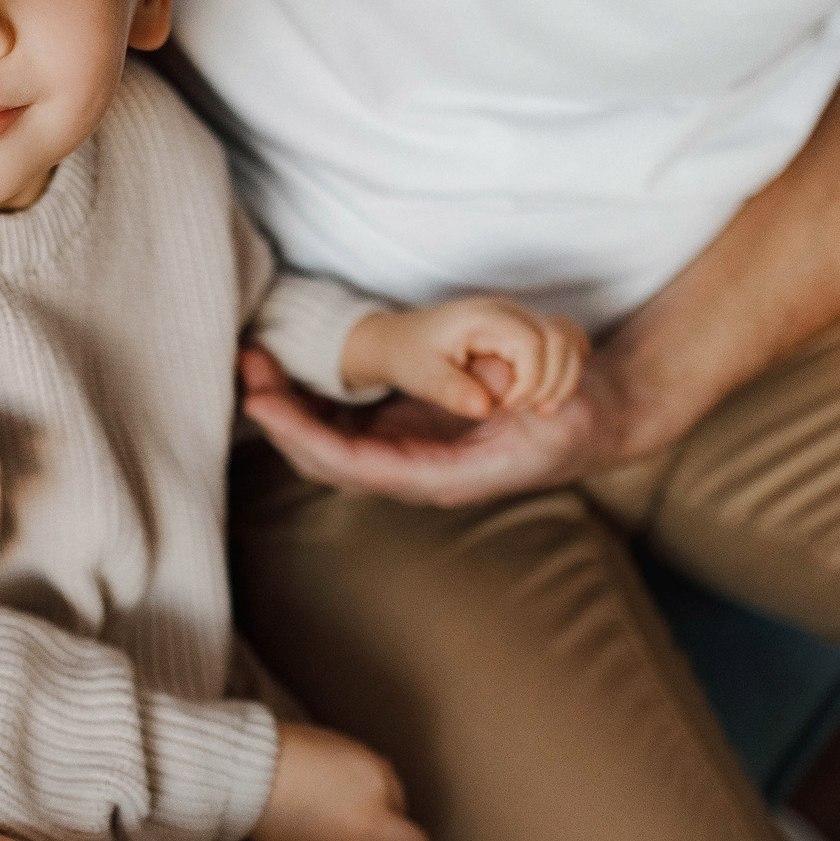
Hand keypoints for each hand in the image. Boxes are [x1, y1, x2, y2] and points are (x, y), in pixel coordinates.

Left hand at [241, 344, 635, 506]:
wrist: (593, 425)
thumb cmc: (573, 422)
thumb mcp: (549, 414)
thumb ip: (513, 408)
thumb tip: (480, 395)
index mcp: (442, 476)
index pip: (357, 464)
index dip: (307, 436)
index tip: (265, 407)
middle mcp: (415, 472)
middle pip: (328, 459)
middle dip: (283, 420)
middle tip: (246, 373)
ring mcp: (408, 454)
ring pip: (329, 444)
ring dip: (290, 408)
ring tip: (254, 364)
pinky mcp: (408, 433)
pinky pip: (345, 426)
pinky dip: (311, 403)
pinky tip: (286, 375)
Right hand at [249, 722, 428, 840]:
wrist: (247, 779)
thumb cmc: (294, 754)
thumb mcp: (348, 750)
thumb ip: (379, 778)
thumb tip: (393, 807)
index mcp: (376, 783)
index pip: (405, 804)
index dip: (395, 807)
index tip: (377, 804)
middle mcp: (370, 823)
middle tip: (383, 835)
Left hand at [340, 298, 588, 418]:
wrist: (400, 340)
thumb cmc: (409, 356)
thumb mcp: (422, 377)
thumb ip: (451, 391)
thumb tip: (484, 408)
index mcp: (483, 318)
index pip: (532, 344)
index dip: (529, 381)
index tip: (506, 407)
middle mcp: (508, 311)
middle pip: (560, 339)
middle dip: (550, 382)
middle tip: (523, 410)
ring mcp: (520, 317)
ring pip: (570, 338)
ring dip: (563, 377)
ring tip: (538, 407)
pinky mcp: (526, 329)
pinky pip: (566, 340)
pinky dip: (566, 367)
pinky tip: (544, 393)